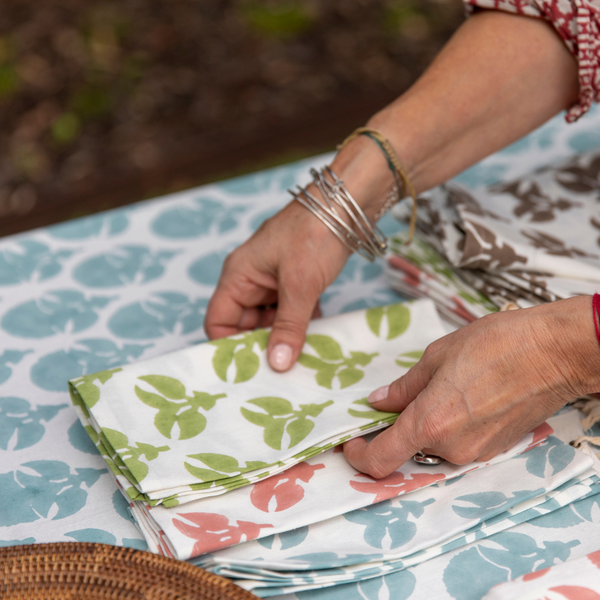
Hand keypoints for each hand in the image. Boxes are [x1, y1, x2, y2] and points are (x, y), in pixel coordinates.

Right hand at [204, 199, 350, 370]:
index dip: (228, 346)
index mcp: (238, 276)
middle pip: (244, 324)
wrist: (347, 204)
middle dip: (261, 346)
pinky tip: (316, 338)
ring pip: (270, 320)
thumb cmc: (315, 234)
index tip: (250, 370)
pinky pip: (290, 312)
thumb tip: (277, 364)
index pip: (218, 321)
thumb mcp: (300, 284)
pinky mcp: (295, 281)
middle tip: (280, 370)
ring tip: (299, 359)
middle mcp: (251, 280)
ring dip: (284, 337)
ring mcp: (273, 281)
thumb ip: (289, 326)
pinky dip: (301, 324)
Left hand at [344, 296, 599, 476]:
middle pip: (407, 449)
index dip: (359, 455)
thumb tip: (379, 401)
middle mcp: (451, 447)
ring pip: (433, 445)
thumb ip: (405, 386)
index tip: (352, 441)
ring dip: (426, 425)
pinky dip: (447, 427)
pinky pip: (457, 444)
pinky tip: (461, 397)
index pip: (381, 460)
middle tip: (402, 397)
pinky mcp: (494, 450)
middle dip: (398, 427)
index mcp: (430, 423)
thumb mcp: (437, 356)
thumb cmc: (497, 345)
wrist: (554, 353)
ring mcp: (476, 453)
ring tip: (441, 387)